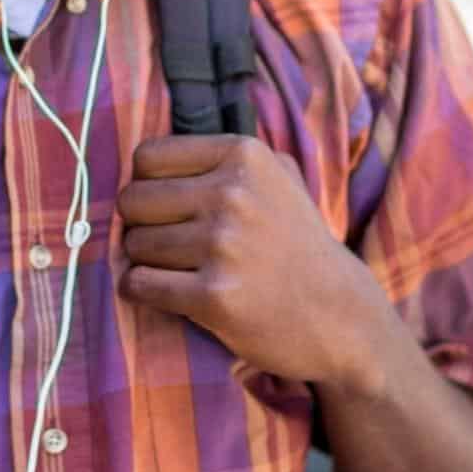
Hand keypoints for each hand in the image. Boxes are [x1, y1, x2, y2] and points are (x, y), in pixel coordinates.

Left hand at [118, 134, 386, 395]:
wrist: (339, 315)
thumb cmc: (298, 244)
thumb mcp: (280, 176)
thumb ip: (225, 159)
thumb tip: (152, 158)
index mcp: (243, 156)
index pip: (148, 157)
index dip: (146, 183)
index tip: (161, 205)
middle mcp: (232, 194)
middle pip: (133, 200)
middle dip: (140, 224)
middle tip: (164, 241)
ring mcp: (223, 245)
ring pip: (134, 245)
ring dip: (143, 261)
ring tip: (174, 269)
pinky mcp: (214, 296)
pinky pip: (139, 284)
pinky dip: (138, 290)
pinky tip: (158, 291)